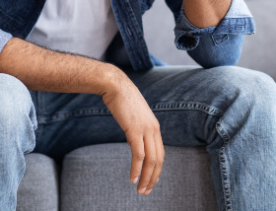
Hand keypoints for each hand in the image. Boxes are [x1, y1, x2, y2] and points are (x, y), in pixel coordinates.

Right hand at [100, 71, 163, 194]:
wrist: (115, 85)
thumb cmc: (122, 99)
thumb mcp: (133, 115)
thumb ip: (137, 127)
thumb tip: (134, 137)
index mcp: (154, 127)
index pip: (160, 154)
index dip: (156, 170)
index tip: (150, 181)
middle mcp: (154, 129)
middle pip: (158, 160)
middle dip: (153, 178)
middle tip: (146, 191)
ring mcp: (145, 129)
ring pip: (150, 160)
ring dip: (146, 177)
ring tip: (140, 190)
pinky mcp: (135, 130)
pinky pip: (138, 155)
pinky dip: (136, 169)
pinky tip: (132, 178)